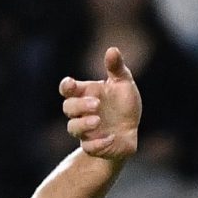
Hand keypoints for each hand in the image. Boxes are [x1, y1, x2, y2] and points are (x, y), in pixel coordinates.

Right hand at [58, 46, 140, 160]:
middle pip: (68, 108)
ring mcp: (86, 130)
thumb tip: (112, 50)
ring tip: (98, 120)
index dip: (66, 87)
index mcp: (86, 94)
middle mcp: (82, 112)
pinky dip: (98, 143)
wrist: (131, 132)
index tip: (71, 84)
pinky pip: (89, 147)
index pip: (67, 89)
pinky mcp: (94, 146)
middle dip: (79, 105)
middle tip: (96, 104)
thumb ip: (116, 68)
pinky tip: (111, 137)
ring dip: (83, 124)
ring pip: (73, 128)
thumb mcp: (124, 83)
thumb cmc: (123, 105)